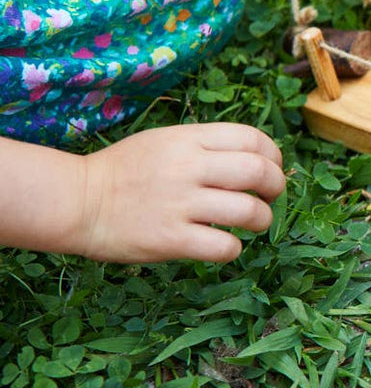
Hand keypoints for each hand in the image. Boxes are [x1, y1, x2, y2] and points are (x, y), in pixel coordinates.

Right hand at [74, 123, 284, 263]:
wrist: (76, 201)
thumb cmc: (125, 172)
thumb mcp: (166, 141)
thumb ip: (206, 147)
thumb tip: (256, 160)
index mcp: (189, 140)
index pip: (252, 139)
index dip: (273, 156)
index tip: (271, 169)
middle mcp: (188, 168)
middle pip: (258, 172)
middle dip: (276, 186)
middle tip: (270, 197)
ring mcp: (179, 204)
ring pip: (249, 211)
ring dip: (262, 219)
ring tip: (254, 223)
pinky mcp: (170, 239)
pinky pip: (224, 247)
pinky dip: (233, 248)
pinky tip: (223, 245)